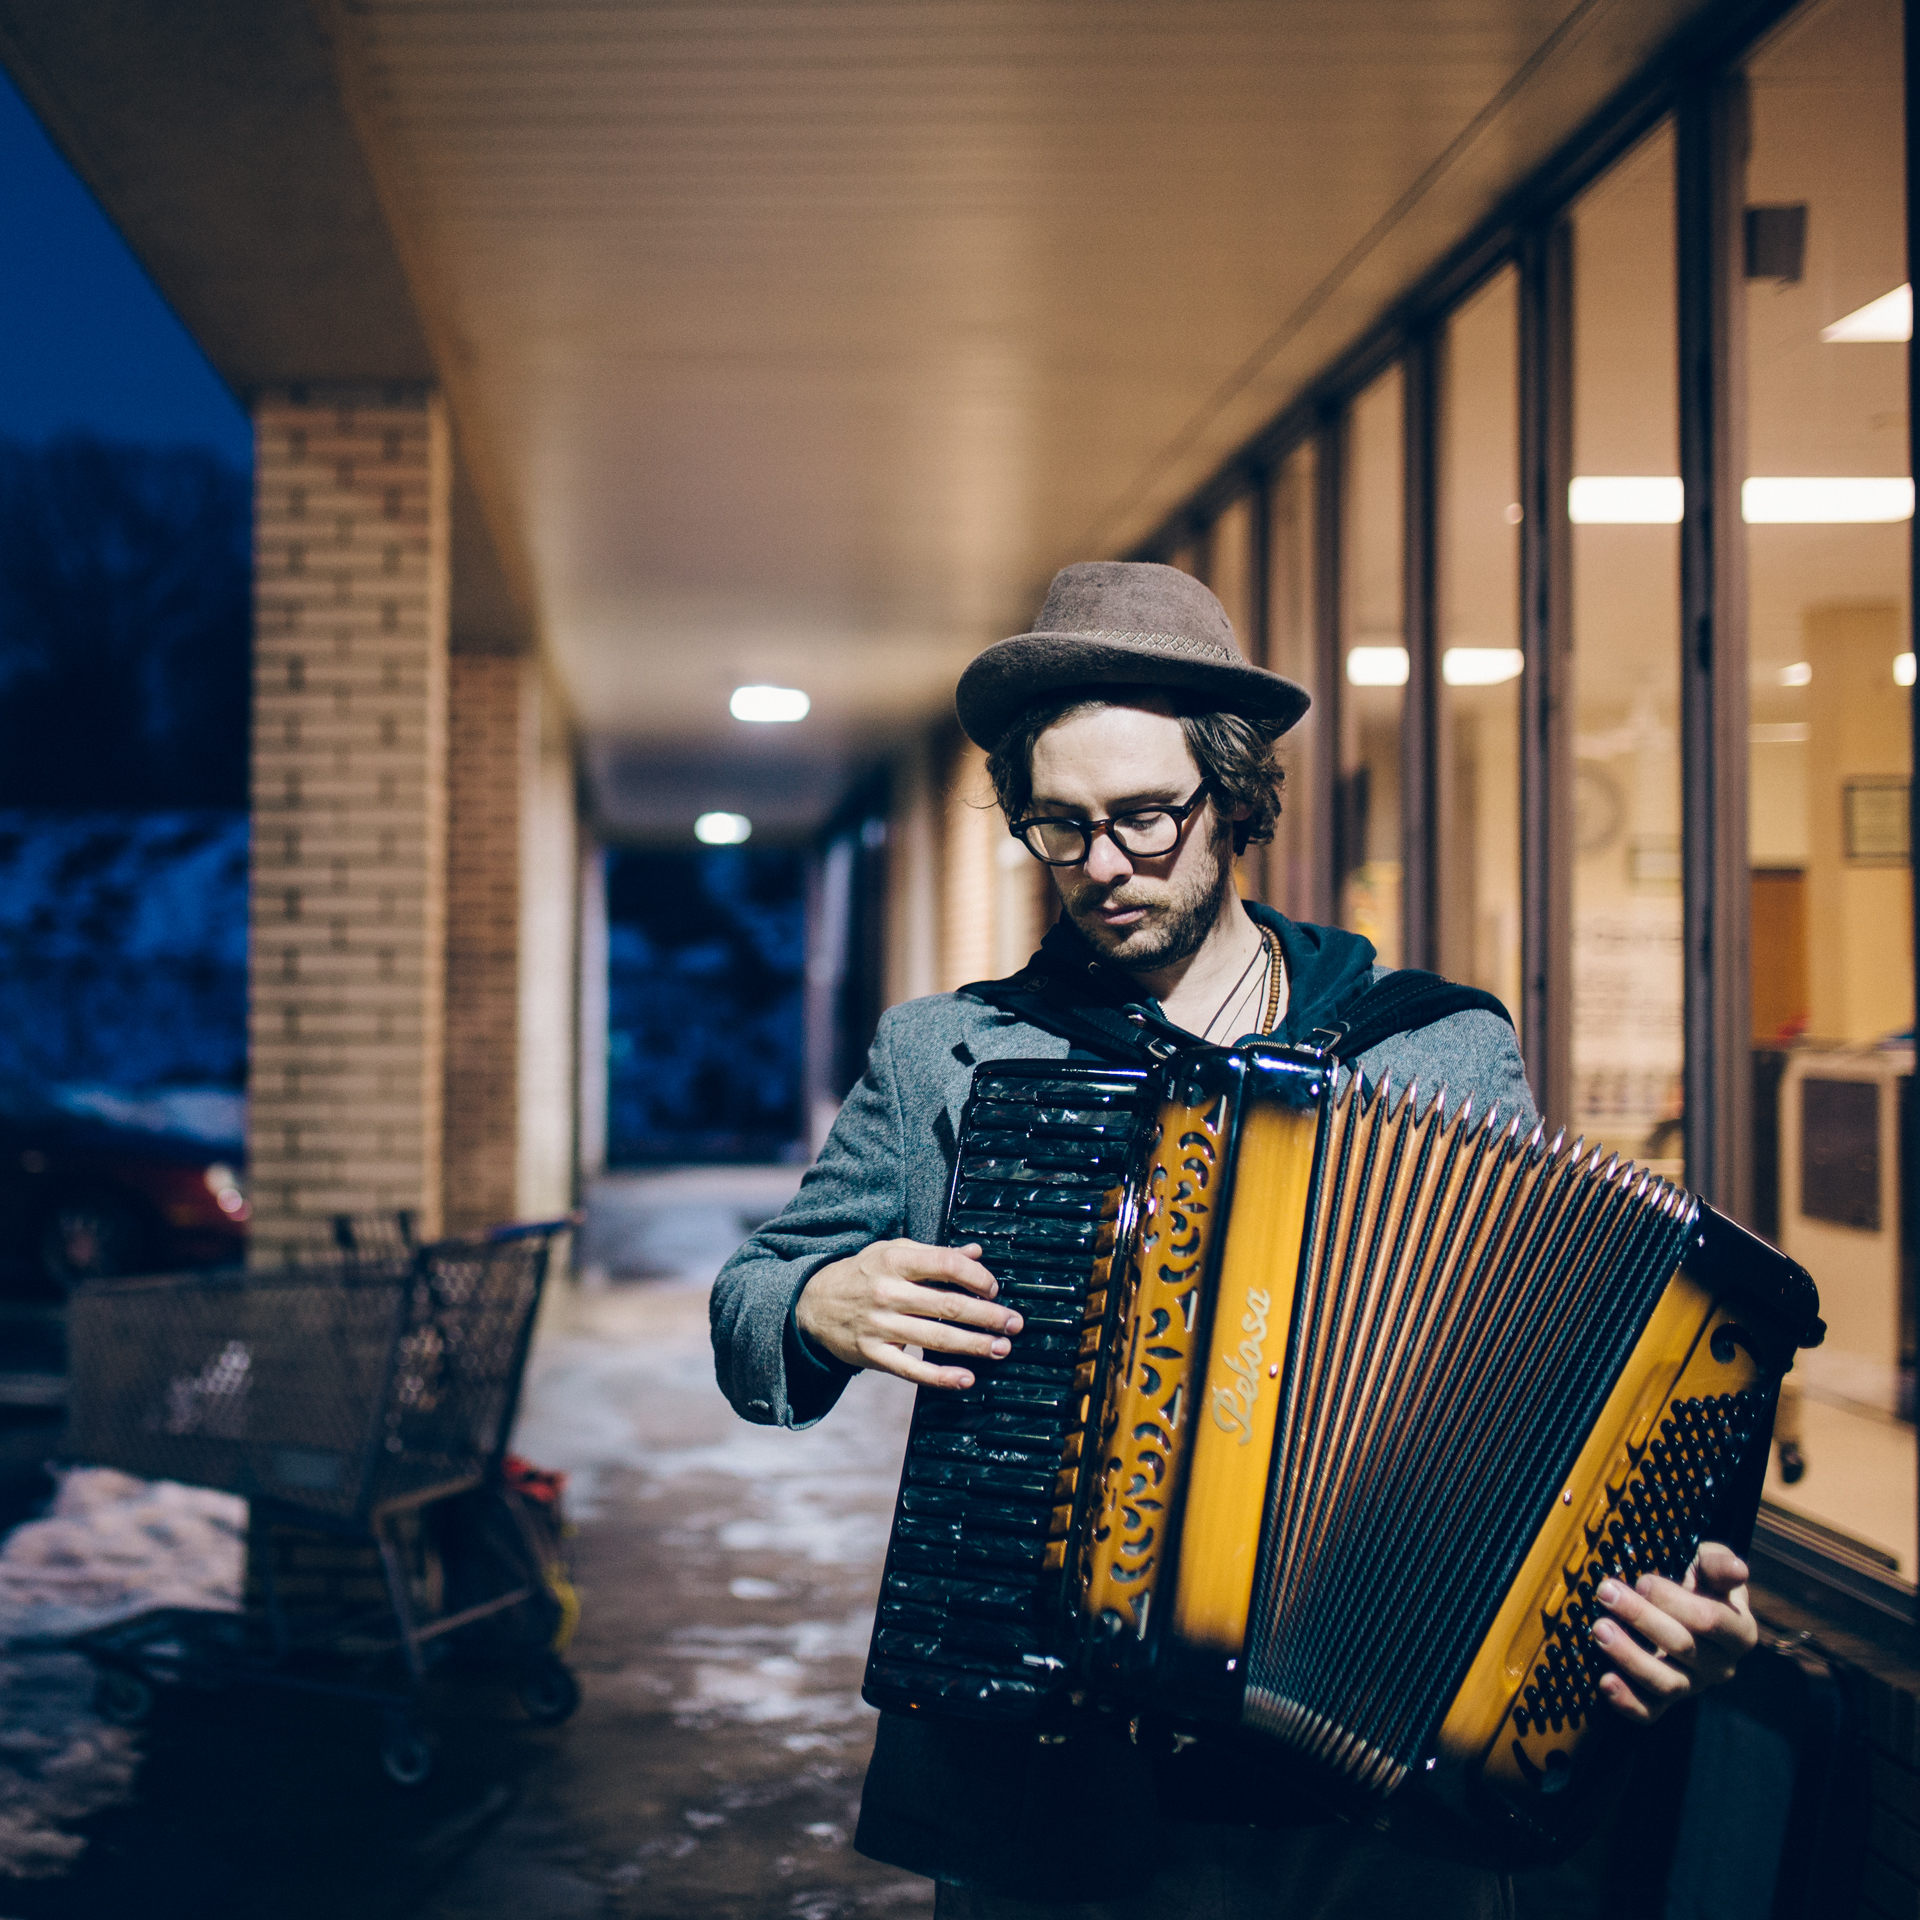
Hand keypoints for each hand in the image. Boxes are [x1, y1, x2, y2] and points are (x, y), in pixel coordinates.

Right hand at [795, 1239, 1021, 1389]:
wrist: (812, 1304)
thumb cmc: (861, 1273)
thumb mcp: (892, 1252)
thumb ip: (935, 1254)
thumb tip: (977, 1253)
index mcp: (894, 1261)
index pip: (945, 1264)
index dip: (975, 1276)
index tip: (993, 1287)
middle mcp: (887, 1293)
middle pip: (946, 1305)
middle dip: (987, 1315)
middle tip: (1014, 1323)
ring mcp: (879, 1326)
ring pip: (935, 1339)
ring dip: (974, 1345)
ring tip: (1001, 1348)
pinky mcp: (873, 1355)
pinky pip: (911, 1370)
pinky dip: (941, 1376)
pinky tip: (966, 1378)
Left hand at [1591, 1541, 1757, 1724]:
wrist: (1686, 1607)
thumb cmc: (1698, 1580)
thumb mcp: (1710, 1564)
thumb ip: (1719, 1565)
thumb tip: (1738, 1570)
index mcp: (1738, 1632)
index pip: (1710, 1621)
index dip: (1673, 1601)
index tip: (1642, 1580)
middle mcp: (1721, 1666)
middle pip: (1682, 1646)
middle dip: (1640, 1617)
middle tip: (1606, 1593)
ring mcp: (1693, 1686)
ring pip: (1666, 1681)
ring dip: (1629, 1656)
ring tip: (1599, 1629)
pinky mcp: (1666, 1700)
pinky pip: (1650, 1711)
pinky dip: (1628, 1701)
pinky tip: (1605, 1681)